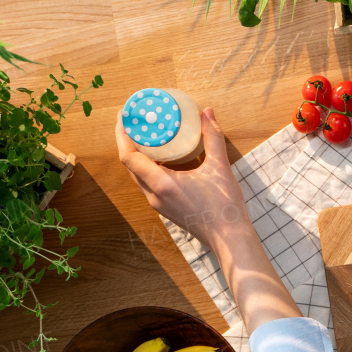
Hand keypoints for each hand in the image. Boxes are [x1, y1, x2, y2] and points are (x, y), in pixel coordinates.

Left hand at [116, 107, 299, 332]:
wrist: (229, 239)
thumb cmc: (224, 206)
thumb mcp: (220, 168)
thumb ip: (213, 138)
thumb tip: (207, 113)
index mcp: (162, 183)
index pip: (129, 156)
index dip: (122, 134)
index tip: (125, 116)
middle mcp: (154, 195)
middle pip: (130, 165)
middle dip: (128, 142)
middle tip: (135, 123)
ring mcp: (159, 204)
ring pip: (138, 176)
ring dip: (138, 156)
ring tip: (147, 139)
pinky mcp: (166, 209)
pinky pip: (149, 185)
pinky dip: (149, 169)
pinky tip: (162, 160)